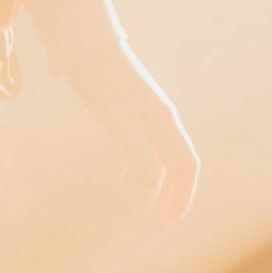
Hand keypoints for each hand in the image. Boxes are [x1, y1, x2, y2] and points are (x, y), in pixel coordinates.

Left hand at [90, 69, 200, 227]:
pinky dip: (126, 167)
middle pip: (174, 166)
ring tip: (140, 208)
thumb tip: (152, 186)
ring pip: (152, 159)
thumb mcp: (121, 119)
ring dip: (150, 183)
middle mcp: (157, 122)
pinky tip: (115, 182)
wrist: (84, 48)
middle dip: (171, 195)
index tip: (171, 219)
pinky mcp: (119, 117)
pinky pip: (129, 149)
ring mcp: (139, 120)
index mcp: (165, 122)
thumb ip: (137, 152)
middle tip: (160, 223)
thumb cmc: (105, 81)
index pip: (187, 164)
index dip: (184, 193)